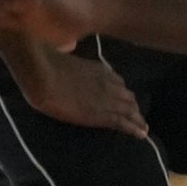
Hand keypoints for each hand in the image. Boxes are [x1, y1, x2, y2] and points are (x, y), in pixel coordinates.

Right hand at [0, 32, 153, 137]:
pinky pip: (123, 122)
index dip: (123, 92)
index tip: (125, 98)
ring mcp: (107, 99)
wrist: (44, 76)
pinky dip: (135, 129)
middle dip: (133, 106)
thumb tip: (64, 50)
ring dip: (137, 118)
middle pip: (128, 96)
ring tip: (142, 127)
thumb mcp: (63, 57)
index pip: (118, 82)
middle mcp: (108, 83)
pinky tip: (141, 134)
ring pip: (130, 110)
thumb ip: (70, 57)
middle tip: (136, 116)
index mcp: (99, 70)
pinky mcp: (102, 115)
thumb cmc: (46, 64)